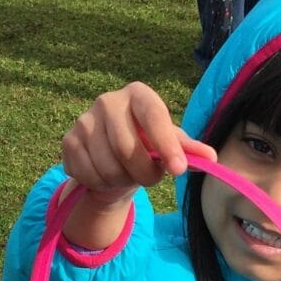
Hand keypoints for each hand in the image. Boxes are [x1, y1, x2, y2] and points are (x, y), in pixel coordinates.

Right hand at [61, 81, 216, 201]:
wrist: (114, 158)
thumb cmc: (148, 148)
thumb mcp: (171, 146)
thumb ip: (189, 151)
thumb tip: (212, 159)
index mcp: (139, 95)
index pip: (153, 116)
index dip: (166, 145)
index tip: (179, 170)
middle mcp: (108, 101)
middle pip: (127, 150)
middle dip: (143, 175)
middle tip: (150, 178)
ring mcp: (85, 119)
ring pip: (107, 167)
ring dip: (121, 181)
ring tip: (125, 174)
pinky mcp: (69, 140)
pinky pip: (87, 174)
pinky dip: (100, 184)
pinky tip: (105, 176)